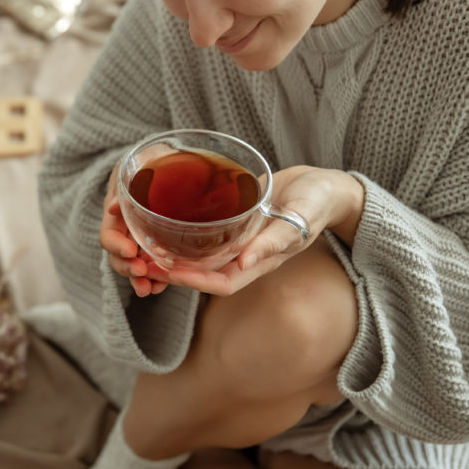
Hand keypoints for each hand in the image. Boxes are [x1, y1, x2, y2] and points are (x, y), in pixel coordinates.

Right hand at [99, 165, 169, 297]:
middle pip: (118, 258)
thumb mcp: (133, 166)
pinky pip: (153, 268)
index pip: (108, 236)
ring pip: (134, 267)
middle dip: (127, 268)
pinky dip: (156, 279)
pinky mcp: (156, 248)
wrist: (170, 164)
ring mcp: (139, 242)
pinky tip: (162, 286)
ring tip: (148, 289)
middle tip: (141, 273)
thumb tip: (112, 207)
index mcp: (116, 214)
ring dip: (139, 280)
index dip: (115, 246)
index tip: (130, 251)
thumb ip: (123, 184)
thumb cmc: (150, 161)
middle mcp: (125, 232)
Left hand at [160, 166, 363, 295]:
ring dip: (174, 254)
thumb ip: (275, 241)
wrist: (325, 185)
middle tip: (144, 261)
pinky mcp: (235, 220)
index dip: (193, 282)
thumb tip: (244, 265)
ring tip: (144, 244)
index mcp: (260, 262)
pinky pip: (206, 233)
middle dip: (174, 271)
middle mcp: (245, 255)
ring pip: (200, 255)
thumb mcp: (300, 219)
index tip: (168, 272)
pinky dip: (184, 232)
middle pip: (203, 273)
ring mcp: (239, 239)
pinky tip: (162, 220)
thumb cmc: (317, 203)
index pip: (221, 283)